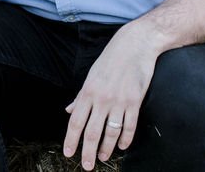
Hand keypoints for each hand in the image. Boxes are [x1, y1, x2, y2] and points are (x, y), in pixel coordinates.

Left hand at [63, 25, 157, 169]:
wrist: (134, 45)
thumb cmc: (110, 60)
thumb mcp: (91, 76)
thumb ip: (81, 97)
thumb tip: (69, 111)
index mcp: (87, 92)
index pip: (76, 122)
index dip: (71, 140)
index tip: (69, 154)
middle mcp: (101, 98)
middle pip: (92, 132)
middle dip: (88, 152)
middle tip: (87, 166)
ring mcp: (119, 101)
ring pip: (111, 132)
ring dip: (107, 149)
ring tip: (103, 158)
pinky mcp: (135, 101)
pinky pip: (129, 126)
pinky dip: (125, 139)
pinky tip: (121, 146)